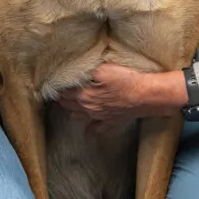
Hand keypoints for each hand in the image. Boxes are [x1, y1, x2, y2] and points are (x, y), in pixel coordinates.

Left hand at [55, 63, 187, 128]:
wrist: (146, 95)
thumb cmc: (126, 80)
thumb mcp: (103, 69)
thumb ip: (86, 72)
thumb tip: (72, 73)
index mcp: (83, 96)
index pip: (63, 92)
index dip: (56, 85)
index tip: (52, 80)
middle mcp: (88, 109)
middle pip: (67, 104)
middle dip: (60, 97)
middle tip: (57, 90)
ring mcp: (99, 117)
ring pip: (77, 117)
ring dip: (71, 110)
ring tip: (68, 103)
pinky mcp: (110, 122)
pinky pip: (96, 129)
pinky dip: (89, 129)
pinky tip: (87, 128)